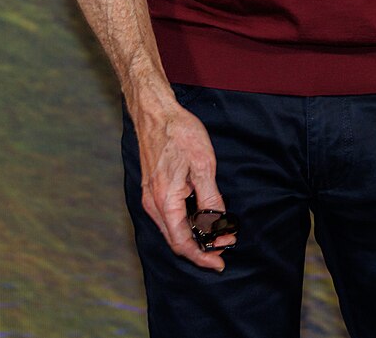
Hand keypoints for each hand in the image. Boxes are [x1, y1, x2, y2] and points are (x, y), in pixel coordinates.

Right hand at [134, 101, 233, 270]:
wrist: (156, 113)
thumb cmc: (180, 135)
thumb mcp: (203, 166)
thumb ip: (210, 197)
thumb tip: (218, 223)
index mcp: (165, 202)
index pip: (183, 243)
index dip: (202, 257)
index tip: (220, 262)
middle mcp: (153, 205)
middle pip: (176, 240)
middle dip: (201, 249)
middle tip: (225, 248)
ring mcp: (150, 198)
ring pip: (172, 229)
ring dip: (195, 236)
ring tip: (219, 234)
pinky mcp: (153, 190)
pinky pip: (169, 217)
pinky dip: (186, 223)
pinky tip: (202, 218)